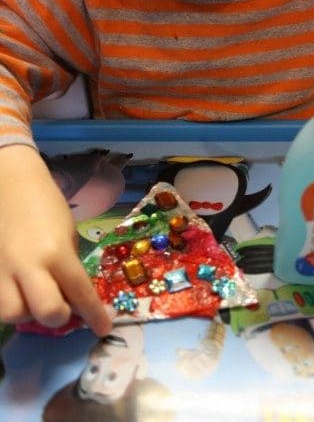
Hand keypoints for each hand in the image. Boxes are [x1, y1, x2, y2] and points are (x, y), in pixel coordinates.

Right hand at [0, 145, 111, 336]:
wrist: (9, 183)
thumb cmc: (46, 204)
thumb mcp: (67, 233)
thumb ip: (68, 266)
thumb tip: (73, 297)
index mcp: (57, 252)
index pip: (80, 293)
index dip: (94, 315)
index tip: (104, 328)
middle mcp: (29, 266)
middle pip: (46, 312)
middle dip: (58, 316)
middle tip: (62, 305)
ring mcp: (2, 270)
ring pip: (13, 315)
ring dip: (28, 312)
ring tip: (33, 296)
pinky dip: (10, 302)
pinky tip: (16, 290)